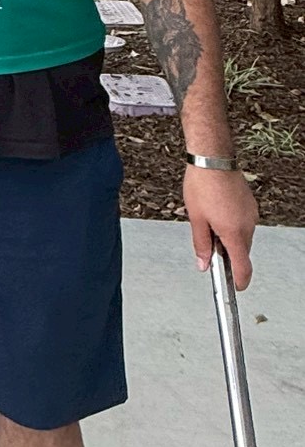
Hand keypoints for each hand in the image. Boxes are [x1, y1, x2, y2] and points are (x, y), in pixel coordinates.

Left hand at [184, 165, 257, 289]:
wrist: (213, 159)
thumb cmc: (202, 184)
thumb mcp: (196, 218)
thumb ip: (201, 244)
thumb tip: (203, 263)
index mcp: (233, 233)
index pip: (243, 267)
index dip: (238, 281)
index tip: (234, 287)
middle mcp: (247, 226)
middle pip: (241, 252)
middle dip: (227, 253)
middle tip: (208, 243)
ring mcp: (251, 214)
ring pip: (242, 236)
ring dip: (229, 236)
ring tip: (209, 219)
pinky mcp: (250, 205)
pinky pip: (244, 223)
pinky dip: (233, 224)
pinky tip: (218, 211)